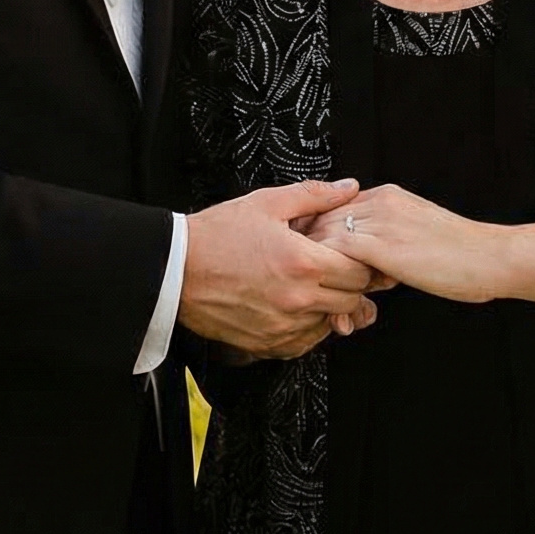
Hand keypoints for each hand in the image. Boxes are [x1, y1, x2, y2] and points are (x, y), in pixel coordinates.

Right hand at [180, 180, 380, 358]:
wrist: (173, 269)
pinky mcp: (266, 344)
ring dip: (330, 306)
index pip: (360, 272)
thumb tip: (348, 189)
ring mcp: (282, 326)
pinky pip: (305, 343)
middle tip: (335, 269)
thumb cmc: (216, 235)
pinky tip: (295, 306)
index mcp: (303, 263)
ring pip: (331, 323)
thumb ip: (314, 196)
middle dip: (350, 284)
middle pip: (352, 300)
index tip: (354, 254)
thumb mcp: (267, 203)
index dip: (362, 261)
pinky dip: (307, 327)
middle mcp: (297, 300)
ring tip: (311, 286)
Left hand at [303, 184, 504, 303]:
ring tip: (327, 306)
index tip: (313, 263)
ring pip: (322, 238)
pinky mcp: (382, 246)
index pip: (332, 208)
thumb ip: (389, 240)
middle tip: (314, 289)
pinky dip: (331, 283)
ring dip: (317, 272)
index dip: (319, 237)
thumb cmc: (463, 254)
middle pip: (320, 220)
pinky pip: (335, 256)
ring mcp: (379, 222)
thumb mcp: (418, 235)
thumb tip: (369, 265)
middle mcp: (379, 202)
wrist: (492, 257)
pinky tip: (339, 309)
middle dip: (311, 256)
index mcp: (388, 196)